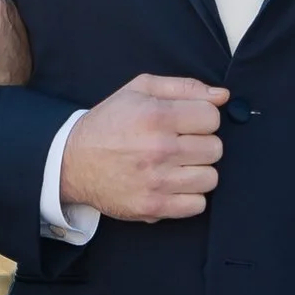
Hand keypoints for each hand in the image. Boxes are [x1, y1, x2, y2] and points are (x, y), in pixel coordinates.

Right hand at [57, 75, 227, 222]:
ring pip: (211, 178)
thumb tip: (222, 96)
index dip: (202, 118)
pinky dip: (189, 196)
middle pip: (215, 148)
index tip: (187, 123)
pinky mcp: (153, 207)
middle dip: (200, 144)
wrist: (72, 162)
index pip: (212, 117)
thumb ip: (184, 87)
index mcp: (156, 116)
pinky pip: (197, 205)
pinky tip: (173, 184)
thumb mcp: (138, 90)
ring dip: (197, 171)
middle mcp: (158, 149)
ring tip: (177, 165)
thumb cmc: (109, 123)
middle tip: (180, 145)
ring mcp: (156, 181)